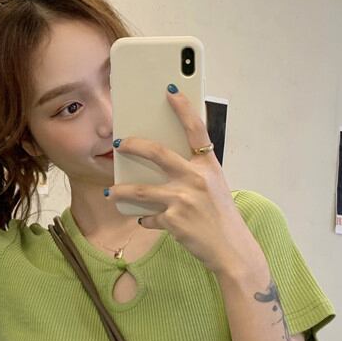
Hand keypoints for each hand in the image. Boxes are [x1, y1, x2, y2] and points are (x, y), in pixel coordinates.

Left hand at [105, 87, 252, 274]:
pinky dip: (146, 219)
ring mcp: (183, 199)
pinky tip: (144, 220)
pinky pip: (149, 216)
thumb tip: (162, 166)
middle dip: (133, 145)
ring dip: (121, 191)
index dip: (183, 108)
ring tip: (111, 192)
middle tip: (119, 143)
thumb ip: (193, 173)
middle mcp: (196, 179)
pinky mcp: (173, 220)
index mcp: (208, 166)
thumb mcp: (214, 187)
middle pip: (157, 153)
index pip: (196, 130)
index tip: (170, 91)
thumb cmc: (220, 217)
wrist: (231, 249)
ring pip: (140, 190)